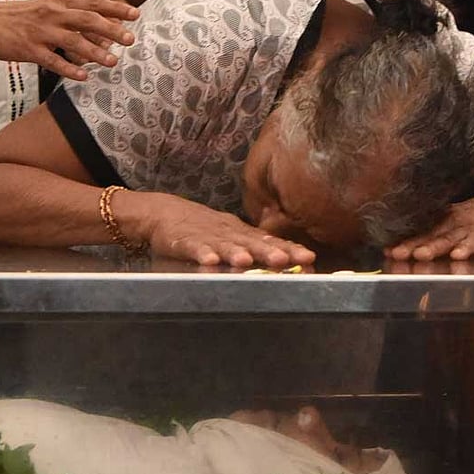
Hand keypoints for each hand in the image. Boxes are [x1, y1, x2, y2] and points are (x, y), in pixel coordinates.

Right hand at [0, 0, 138, 80]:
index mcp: (60, 4)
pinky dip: (68, 68)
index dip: (114, 9)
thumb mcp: (52, 2)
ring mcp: (40, 32)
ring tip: (112, 62)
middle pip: (85, 20)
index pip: (92, 3)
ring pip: (71, 41)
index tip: (136, 14)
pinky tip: (83, 77)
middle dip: (109, 29)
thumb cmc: (21, 14)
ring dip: (93, 51)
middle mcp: (52, 15)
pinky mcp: (28, 49)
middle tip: (130, 39)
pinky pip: (51, 60)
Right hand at [144, 194, 316, 266]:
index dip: (289, 249)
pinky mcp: (183, 240)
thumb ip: (257, 246)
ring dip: (236, 253)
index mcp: (243, 233)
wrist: (164, 212)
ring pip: (225, 245)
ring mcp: (207, 236)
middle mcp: (229, 233)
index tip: (309, 258)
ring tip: (246, 261)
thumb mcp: (234, 236)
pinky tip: (208, 261)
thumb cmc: (205, 228)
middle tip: (288, 260)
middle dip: (270, 252)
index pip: (270, 241)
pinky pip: (193, 248)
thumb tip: (290, 257)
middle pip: (252, 243)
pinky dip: (201, 253)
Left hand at [385, 191, 473, 260]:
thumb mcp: (458, 217)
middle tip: (396, 253)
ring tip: (421, 255)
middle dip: (412, 245)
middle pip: (429, 236)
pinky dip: (467, 249)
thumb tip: (413, 239)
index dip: (404, 240)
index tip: (386, 249)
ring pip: (448, 239)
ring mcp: (469, 230)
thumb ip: (438, 227)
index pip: (421, 231)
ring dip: (434, 247)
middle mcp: (453, 225)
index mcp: (444, 221)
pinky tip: (458, 256)